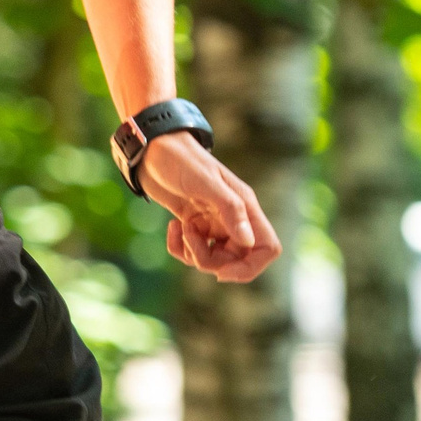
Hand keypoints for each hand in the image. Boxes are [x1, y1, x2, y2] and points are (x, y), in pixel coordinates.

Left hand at [140, 131, 280, 282]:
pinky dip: (179, 247)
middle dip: (211, 261)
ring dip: (192, 253)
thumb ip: (230, 210)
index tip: (222, 271)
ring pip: (212, 259)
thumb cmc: (180, 159)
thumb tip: (249, 242)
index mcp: (245, 207)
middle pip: (237, 261)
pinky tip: (172, 227)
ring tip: (180, 228)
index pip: (267, 248)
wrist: (152, 149)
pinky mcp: (194, 224)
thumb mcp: (205, 182)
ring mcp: (213, 223)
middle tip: (190, 240)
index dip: (250, 267)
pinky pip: (191, 252)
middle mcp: (233, 218)